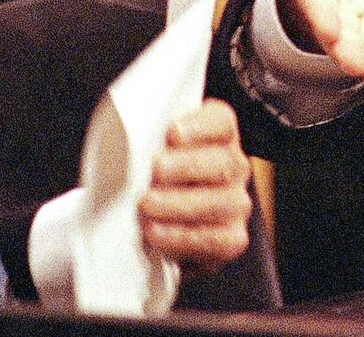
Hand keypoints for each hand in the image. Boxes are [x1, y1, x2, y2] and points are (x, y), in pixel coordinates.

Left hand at [139, 99, 251, 275]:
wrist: (163, 224)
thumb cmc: (155, 178)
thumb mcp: (152, 151)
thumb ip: (148, 142)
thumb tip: (127, 141)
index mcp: (218, 135)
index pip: (221, 122)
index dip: (199, 127)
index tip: (172, 134)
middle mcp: (234, 167)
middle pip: (223, 162)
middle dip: (186, 167)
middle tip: (156, 171)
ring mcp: (236, 204)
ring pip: (219, 202)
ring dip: (178, 204)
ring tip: (147, 206)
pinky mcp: (232, 238)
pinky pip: (215, 240)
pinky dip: (181, 236)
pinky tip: (155, 232)